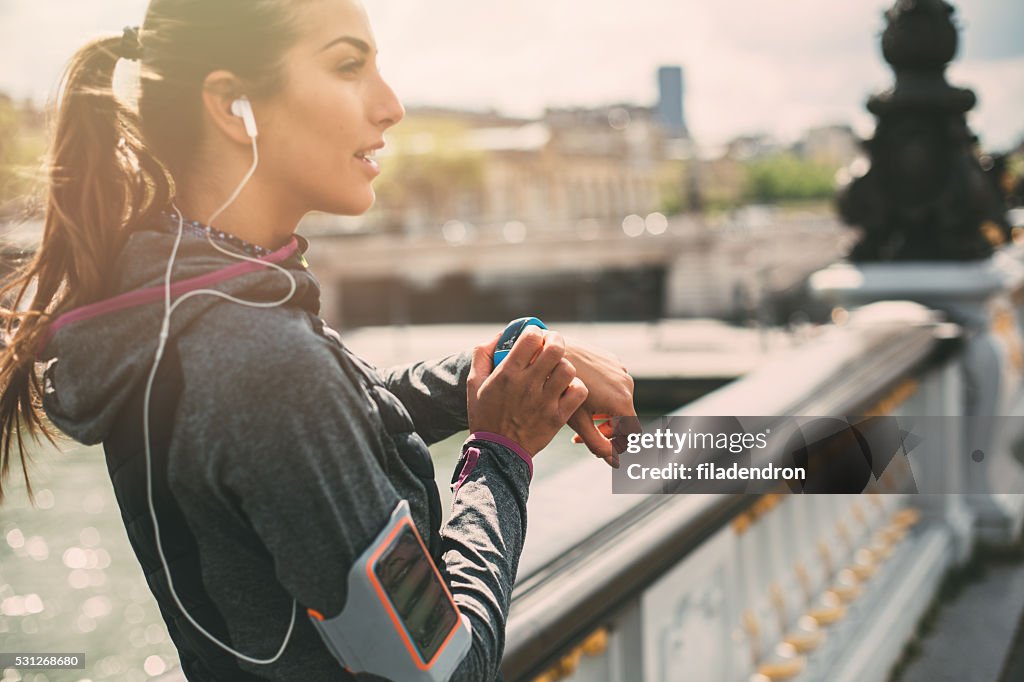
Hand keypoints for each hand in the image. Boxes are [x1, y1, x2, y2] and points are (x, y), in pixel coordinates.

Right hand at [467, 327, 588, 456]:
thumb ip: (482, 354)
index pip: (531, 338)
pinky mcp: (557, 417)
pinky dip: (576, 387)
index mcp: (507, 374)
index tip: (534, 336)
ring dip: (564, 366)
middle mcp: (527, 385)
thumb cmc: (485, 415)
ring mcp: (544, 402)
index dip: (535, 331)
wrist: (496, 452)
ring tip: (557, 370)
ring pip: (568, 369)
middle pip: (555, 349)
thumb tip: (500, 335)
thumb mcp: (473, 383)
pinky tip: (565, 389)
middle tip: (552, 344)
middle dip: (556, 340)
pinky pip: (579, 392)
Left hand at [564, 338, 639, 467]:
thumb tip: (614, 464)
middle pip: (624, 416)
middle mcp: (627, 384)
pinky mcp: (612, 360)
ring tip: (580, 412)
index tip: (595, 445)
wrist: (551, 352)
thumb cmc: (561, 388)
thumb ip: (597, 444)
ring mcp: (621, 369)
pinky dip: (602, 393)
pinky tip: (580, 393)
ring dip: (602, 411)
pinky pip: (613, 383)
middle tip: (582, 434)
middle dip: (605, 428)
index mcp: (622, 401)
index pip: (631, 434)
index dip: (615, 444)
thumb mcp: (579, 420)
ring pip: (618, 399)